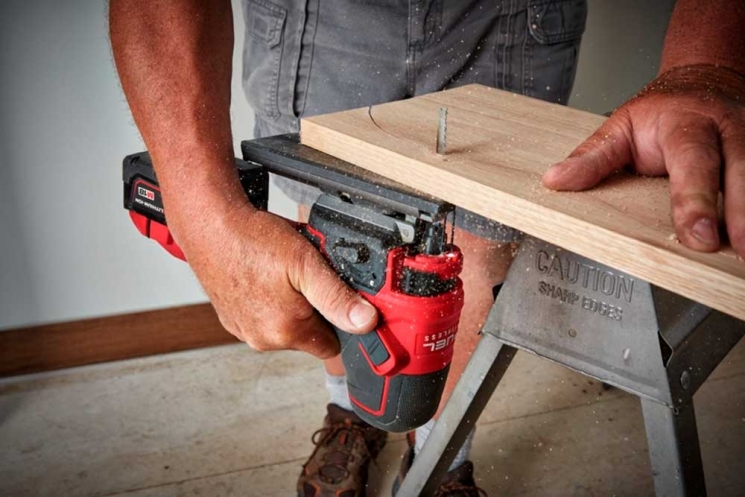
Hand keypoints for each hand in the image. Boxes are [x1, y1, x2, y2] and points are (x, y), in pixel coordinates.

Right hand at [168, 197, 377, 358]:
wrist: (209, 225)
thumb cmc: (252, 240)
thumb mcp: (307, 263)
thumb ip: (338, 297)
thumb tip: (365, 322)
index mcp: (286, 331)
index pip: (332, 346)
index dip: (340, 321)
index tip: (338, 298)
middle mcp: (263, 339)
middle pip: (309, 336)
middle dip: (315, 310)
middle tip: (307, 276)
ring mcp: (244, 331)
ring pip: (286, 326)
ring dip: (292, 305)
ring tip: (283, 273)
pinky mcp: (231, 319)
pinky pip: (263, 317)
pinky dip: (269, 301)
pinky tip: (265, 276)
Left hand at [543, 64, 744, 256]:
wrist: (703, 79)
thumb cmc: (662, 111)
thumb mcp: (620, 126)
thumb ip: (592, 157)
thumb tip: (556, 181)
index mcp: (686, 124)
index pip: (691, 161)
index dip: (694, 200)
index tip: (697, 235)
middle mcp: (726, 130)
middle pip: (739, 171)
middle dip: (739, 213)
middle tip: (735, 249)